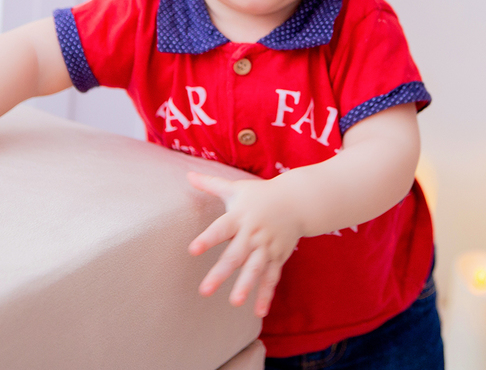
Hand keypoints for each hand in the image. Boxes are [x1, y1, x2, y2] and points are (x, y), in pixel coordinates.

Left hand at [186, 171, 301, 317]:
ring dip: (246, 285)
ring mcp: (267, 247)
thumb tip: (188, 174)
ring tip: (234, 302)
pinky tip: (258, 312)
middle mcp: (253, 234)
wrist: (298, 201)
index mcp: (239, 217)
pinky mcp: (278, 257)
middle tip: (204, 291)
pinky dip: (266, 294)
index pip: (220, 229)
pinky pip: (271, 278)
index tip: (192, 250)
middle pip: (236, 255)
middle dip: (221, 273)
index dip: (207, 239)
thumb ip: (210, 184)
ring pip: (255, 268)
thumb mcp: (236, 188)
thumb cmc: (260, 194)